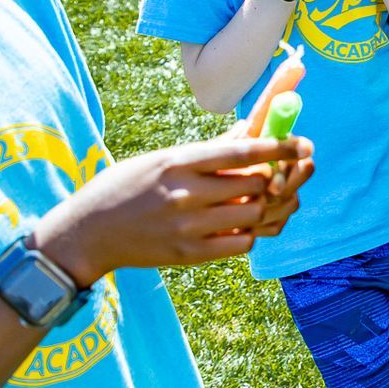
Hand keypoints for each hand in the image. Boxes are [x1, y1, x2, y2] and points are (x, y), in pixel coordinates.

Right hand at [35, 135, 315, 287]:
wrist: (86, 234)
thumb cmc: (125, 187)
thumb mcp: (160, 159)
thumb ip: (206, 152)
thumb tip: (250, 132)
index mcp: (178, 161)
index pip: (242, 150)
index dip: (279, 147)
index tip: (303, 144)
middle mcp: (185, 194)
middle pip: (256, 184)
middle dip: (273, 178)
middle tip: (278, 176)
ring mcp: (188, 227)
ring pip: (253, 214)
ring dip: (265, 206)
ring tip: (260, 199)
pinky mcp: (189, 255)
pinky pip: (241, 243)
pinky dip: (249, 232)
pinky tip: (240, 224)